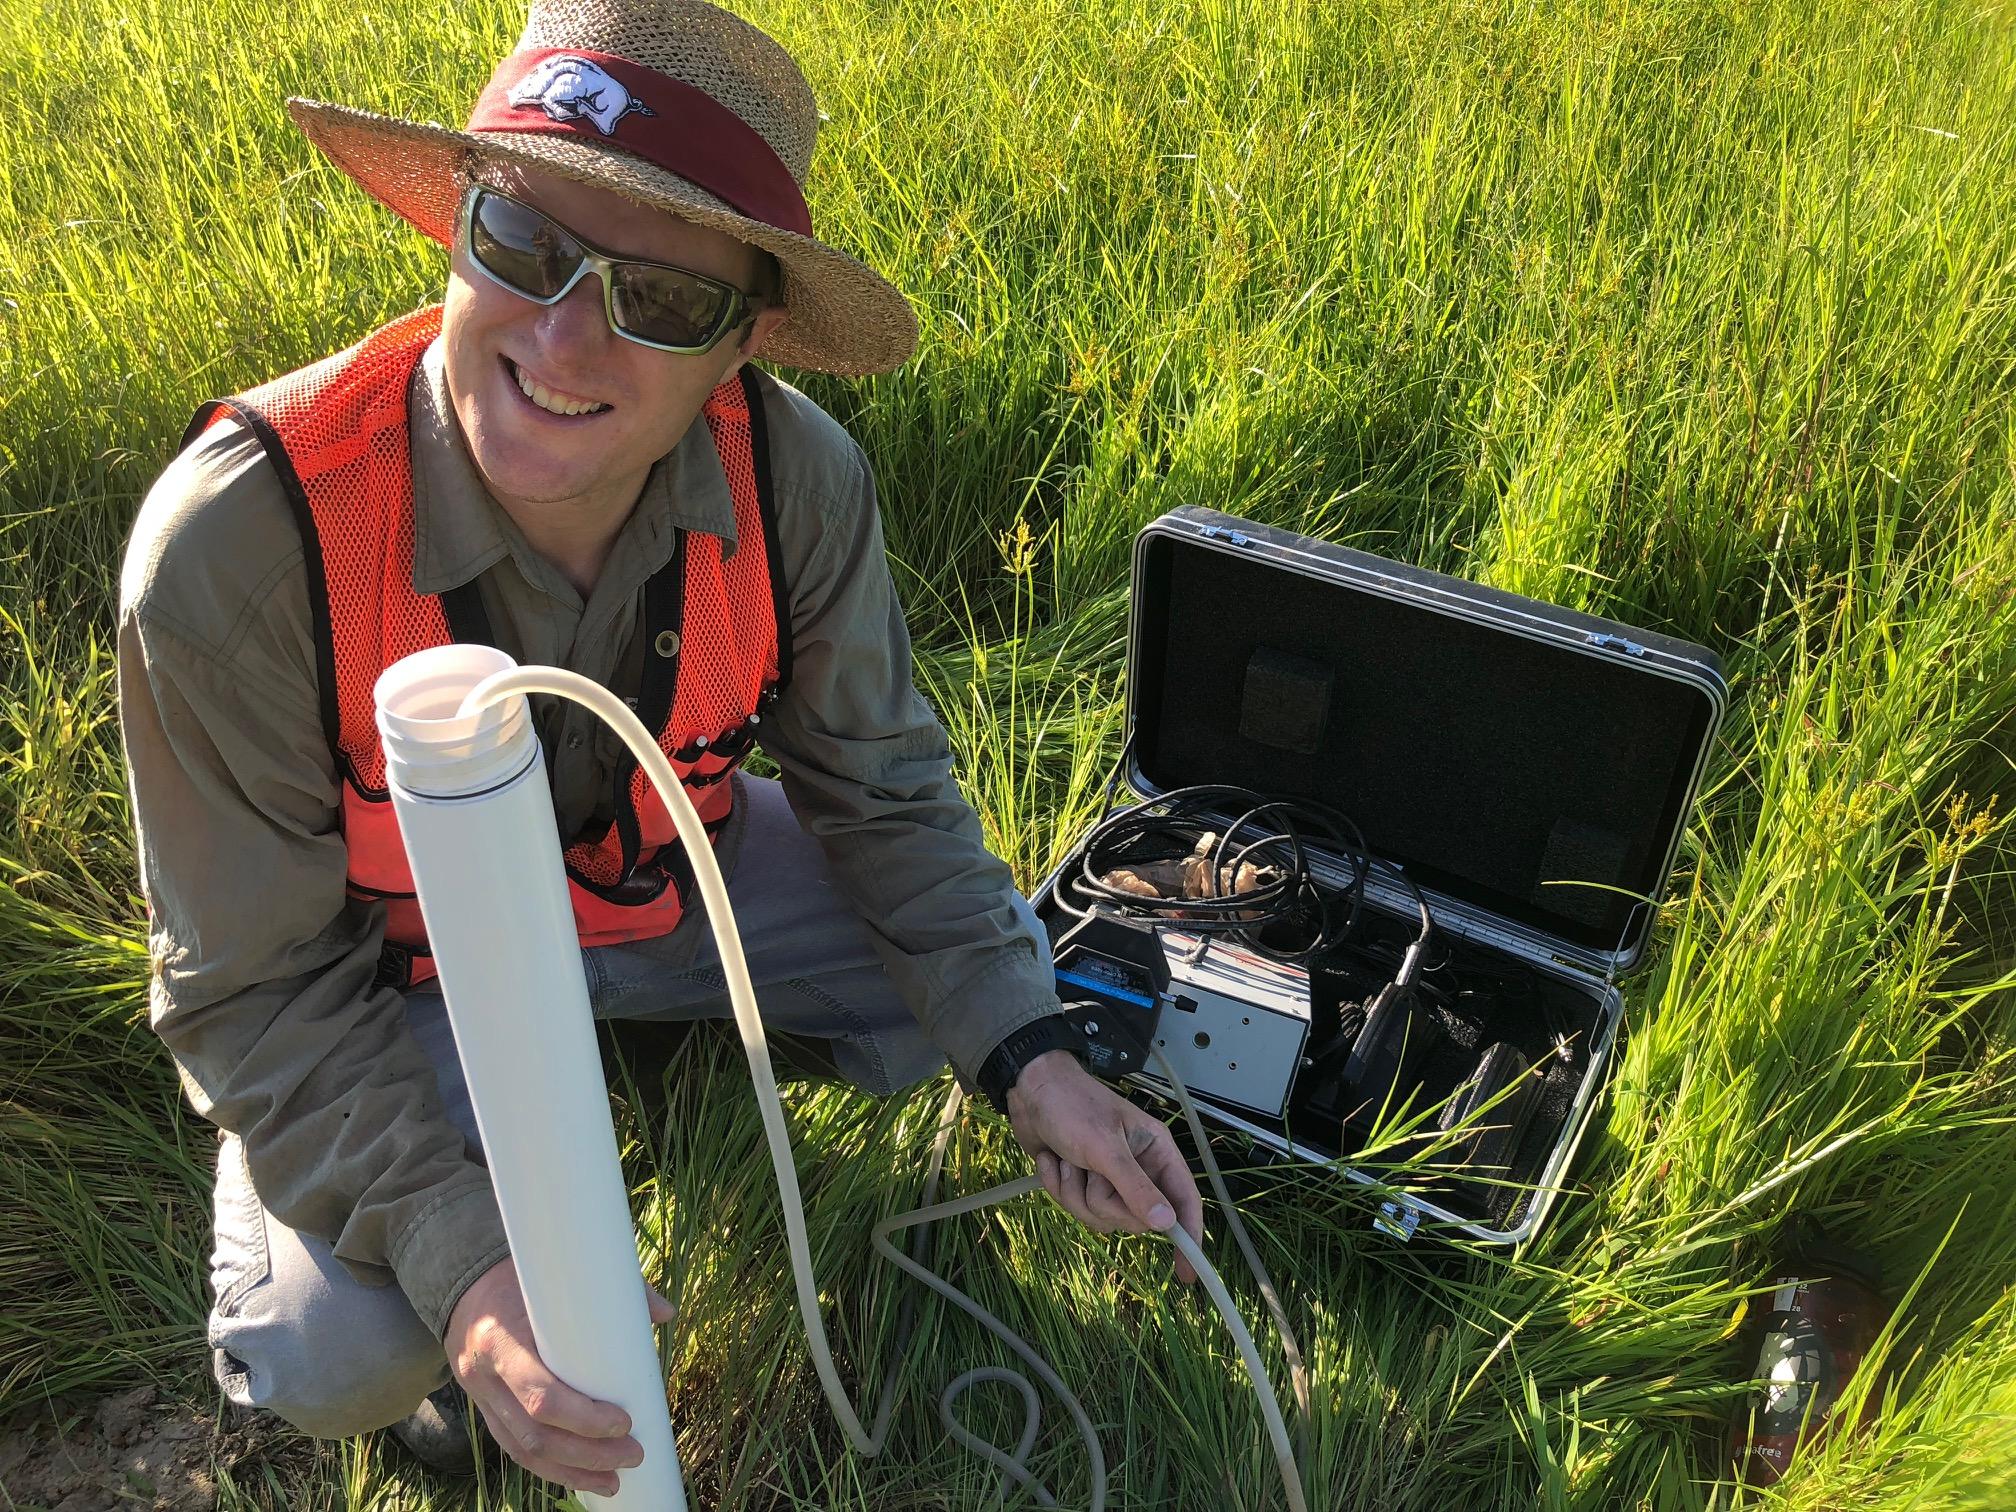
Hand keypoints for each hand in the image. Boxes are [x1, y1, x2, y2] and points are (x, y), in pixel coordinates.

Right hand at [445, 1255, 675, 1496]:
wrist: (461, 1281)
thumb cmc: (518, 1276)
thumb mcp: (556, 1275)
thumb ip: (612, 1289)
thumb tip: (666, 1312)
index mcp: (500, 1337)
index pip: (541, 1394)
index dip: (583, 1418)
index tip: (624, 1422)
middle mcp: (483, 1374)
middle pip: (536, 1433)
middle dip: (588, 1453)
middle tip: (632, 1455)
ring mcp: (479, 1396)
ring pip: (523, 1450)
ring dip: (571, 1471)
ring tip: (612, 1481)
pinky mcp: (482, 1408)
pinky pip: (513, 1448)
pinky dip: (547, 1467)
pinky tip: (577, 1476)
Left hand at [1005, 1049, 1206, 1282]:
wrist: (1029, 1090)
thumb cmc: (1073, 1106)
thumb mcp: (1106, 1147)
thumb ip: (1135, 1187)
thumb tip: (1166, 1224)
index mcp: (1156, 1152)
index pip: (1183, 1200)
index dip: (1188, 1236)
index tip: (1186, 1273)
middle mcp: (1137, 1169)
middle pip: (1134, 1218)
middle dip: (1103, 1200)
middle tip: (1090, 1171)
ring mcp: (1108, 1178)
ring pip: (1100, 1217)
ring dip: (1075, 1191)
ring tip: (1067, 1160)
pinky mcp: (1081, 1183)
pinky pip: (1075, 1208)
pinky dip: (1058, 1186)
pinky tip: (1052, 1160)